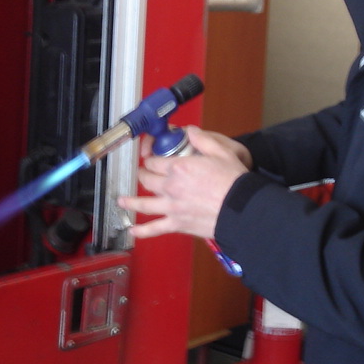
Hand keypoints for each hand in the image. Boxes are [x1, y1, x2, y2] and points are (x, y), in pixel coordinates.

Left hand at [117, 127, 250, 239]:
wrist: (242, 208)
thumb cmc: (234, 181)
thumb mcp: (221, 151)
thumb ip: (203, 139)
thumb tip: (190, 131)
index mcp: (179, 167)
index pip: (154, 161)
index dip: (151, 158)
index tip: (152, 158)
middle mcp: (171, 187)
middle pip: (147, 179)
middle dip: (143, 175)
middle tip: (143, 174)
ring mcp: (172, 207)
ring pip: (144, 203)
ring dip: (131, 201)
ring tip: (122, 201)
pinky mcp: (177, 224)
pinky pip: (155, 229)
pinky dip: (142, 231)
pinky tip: (133, 232)